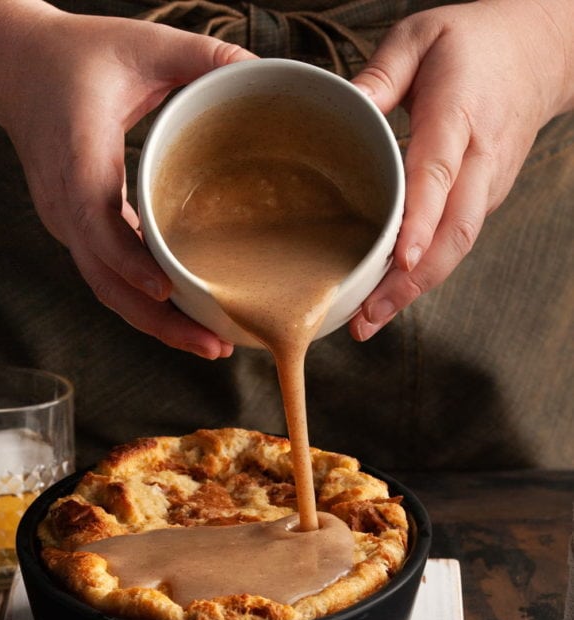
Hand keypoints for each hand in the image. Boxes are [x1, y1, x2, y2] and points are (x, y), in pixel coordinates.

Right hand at [0, 11, 253, 357]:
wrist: (12, 68)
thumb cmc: (71, 57)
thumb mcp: (138, 43)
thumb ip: (198, 55)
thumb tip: (259, 67)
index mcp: (76, 158)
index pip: (96, 224)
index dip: (129, 262)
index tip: (164, 290)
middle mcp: (64, 204)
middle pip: (106, 281)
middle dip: (158, 321)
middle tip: (213, 345)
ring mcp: (66, 224)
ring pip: (108, 290)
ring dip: (156, 324)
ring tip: (209, 344)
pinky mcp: (76, 232)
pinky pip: (110, 277)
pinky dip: (145, 303)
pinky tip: (186, 317)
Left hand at [348, 0, 573, 340]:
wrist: (536, 53)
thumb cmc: (470, 45)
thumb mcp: (419, 36)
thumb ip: (381, 73)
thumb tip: (344, 107)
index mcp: (459, 111)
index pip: (439, 171)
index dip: (421, 219)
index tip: (401, 258)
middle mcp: (480, 157)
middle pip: (454, 230)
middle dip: (412, 281)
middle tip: (367, 317)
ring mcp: (487, 184)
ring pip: (456, 247)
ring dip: (414, 289)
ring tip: (368, 321)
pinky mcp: (484, 201)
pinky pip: (454, 243)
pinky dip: (423, 274)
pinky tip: (387, 296)